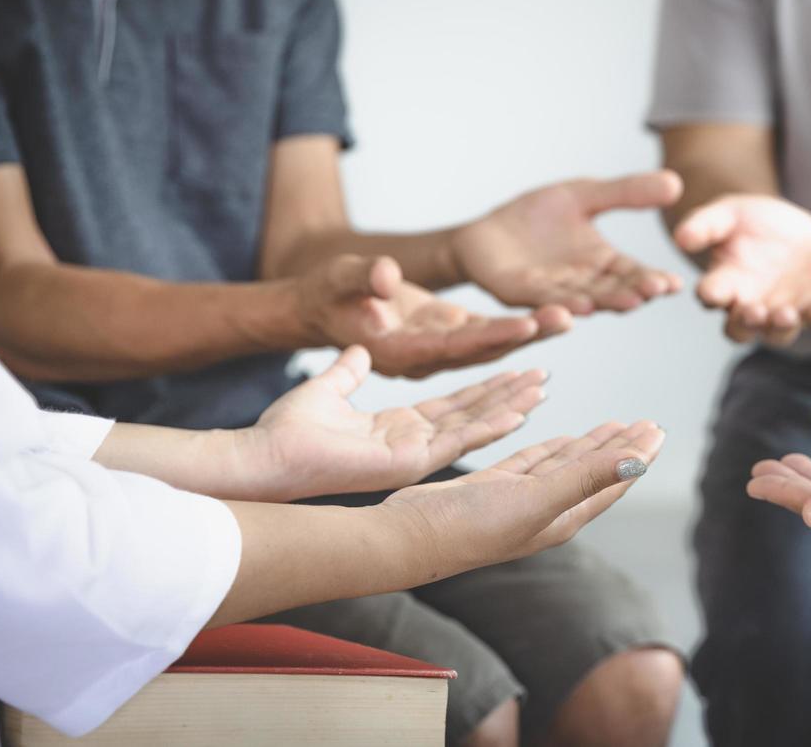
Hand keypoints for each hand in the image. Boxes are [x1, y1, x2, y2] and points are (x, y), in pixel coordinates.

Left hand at [237, 345, 549, 500]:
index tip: (515, 365)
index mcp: (397, 427)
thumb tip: (359, 349)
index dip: (484, 385)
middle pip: (473, 414)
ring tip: (541, 388)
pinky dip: (489, 427)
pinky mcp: (409, 461)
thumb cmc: (285, 429)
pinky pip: (458, 442)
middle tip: (544, 376)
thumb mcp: (326, 388)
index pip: (453, 403)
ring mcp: (414, 454)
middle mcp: (412, 442)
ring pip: (474, 427)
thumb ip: (347, 371)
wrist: (266, 454)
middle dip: (509, 394)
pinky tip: (517, 413)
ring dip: (509, 407)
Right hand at [296, 254, 570, 376]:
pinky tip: (549, 319)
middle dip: (523, 336)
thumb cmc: (327, 292)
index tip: (525, 324)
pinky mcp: (447, 337)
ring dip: (529, 333)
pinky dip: (516, 329)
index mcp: (396, 352)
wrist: (323, 307)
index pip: (451, 347)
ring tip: (569, 316)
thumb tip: (388, 276)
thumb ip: (363, 277)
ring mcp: (437, 351)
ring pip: (490, 346)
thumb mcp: (338, 278)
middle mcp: (422, 360)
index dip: (490, 337)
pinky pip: (487, 336)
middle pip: (480, 351)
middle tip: (565, 318)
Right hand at [378, 420, 665, 579]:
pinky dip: (553, 448)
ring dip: (592, 445)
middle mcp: (547, 510)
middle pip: (595, 471)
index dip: (636, 456)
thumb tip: (635, 463)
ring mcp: (520, 499)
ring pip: (566, 465)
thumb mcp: (535, 498)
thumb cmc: (470, 526)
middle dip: (622, 447)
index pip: (611, 480)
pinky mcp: (494, 488)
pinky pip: (534, 462)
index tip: (657, 431)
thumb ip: (584, 477)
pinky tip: (564, 439)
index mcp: (563, 516)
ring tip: (615, 426)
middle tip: (647, 423)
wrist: (409, 537)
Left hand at [452, 171, 685, 314]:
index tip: (676, 282)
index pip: (633, 273)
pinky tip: (579, 306)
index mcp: (600, 263)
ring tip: (629, 303)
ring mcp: (550, 291)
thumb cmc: (536, 216)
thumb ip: (625, 193)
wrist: (485, 231)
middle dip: (635, 291)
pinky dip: (561, 303)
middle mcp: (580, 283)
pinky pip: (542, 299)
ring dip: (606, 302)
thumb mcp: (584, 195)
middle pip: (613, 290)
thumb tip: (675, 184)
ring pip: (583, 299)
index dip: (654, 279)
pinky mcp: (517, 291)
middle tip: (657, 289)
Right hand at [674, 194, 810, 344]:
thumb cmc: (753, 221)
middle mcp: (751, 304)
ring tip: (787, 314)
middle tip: (754, 312)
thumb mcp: (727, 213)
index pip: (711, 295)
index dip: (710, 295)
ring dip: (782, 327)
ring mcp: (784, 310)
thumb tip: (680, 238)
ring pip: (778, 332)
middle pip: (741, 328)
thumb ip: (704, 224)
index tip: (712, 292)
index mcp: (726, 282)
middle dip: (747, 323)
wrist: (796, 227)